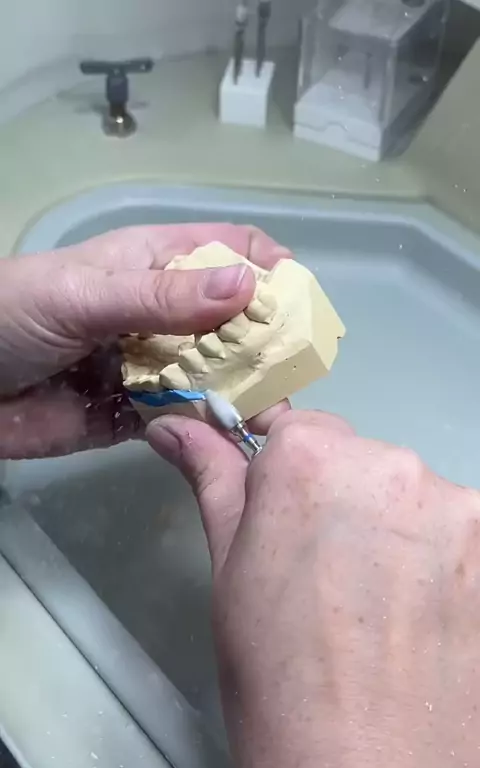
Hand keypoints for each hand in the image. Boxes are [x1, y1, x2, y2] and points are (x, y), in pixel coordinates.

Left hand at [0, 223, 289, 457]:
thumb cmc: (14, 316)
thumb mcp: (87, 296)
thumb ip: (163, 298)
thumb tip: (249, 287)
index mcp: (155, 264)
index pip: (230, 250)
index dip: (270, 268)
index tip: (300, 303)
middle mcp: (164, 314)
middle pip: (235, 321)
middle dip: (267, 341)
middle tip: (293, 374)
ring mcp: (153, 366)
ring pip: (217, 375)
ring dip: (244, 391)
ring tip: (272, 413)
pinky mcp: (139, 415)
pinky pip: (186, 420)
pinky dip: (208, 428)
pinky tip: (229, 440)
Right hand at [149, 410, 479, 767]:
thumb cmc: (279, 683)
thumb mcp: (230, 572)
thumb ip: (213, 480)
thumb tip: (176, 428)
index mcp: (311, 461)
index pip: (297, 429)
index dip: (285, 476)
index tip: (286, 515)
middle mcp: (393, 466)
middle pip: (360, 461)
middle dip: (341, 504)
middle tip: (325, 579)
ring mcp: (458, 509)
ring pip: (412, 498)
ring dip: (395, 533)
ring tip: (374, 608)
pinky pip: (457, 536)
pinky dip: (438, 564)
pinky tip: (418, 619)